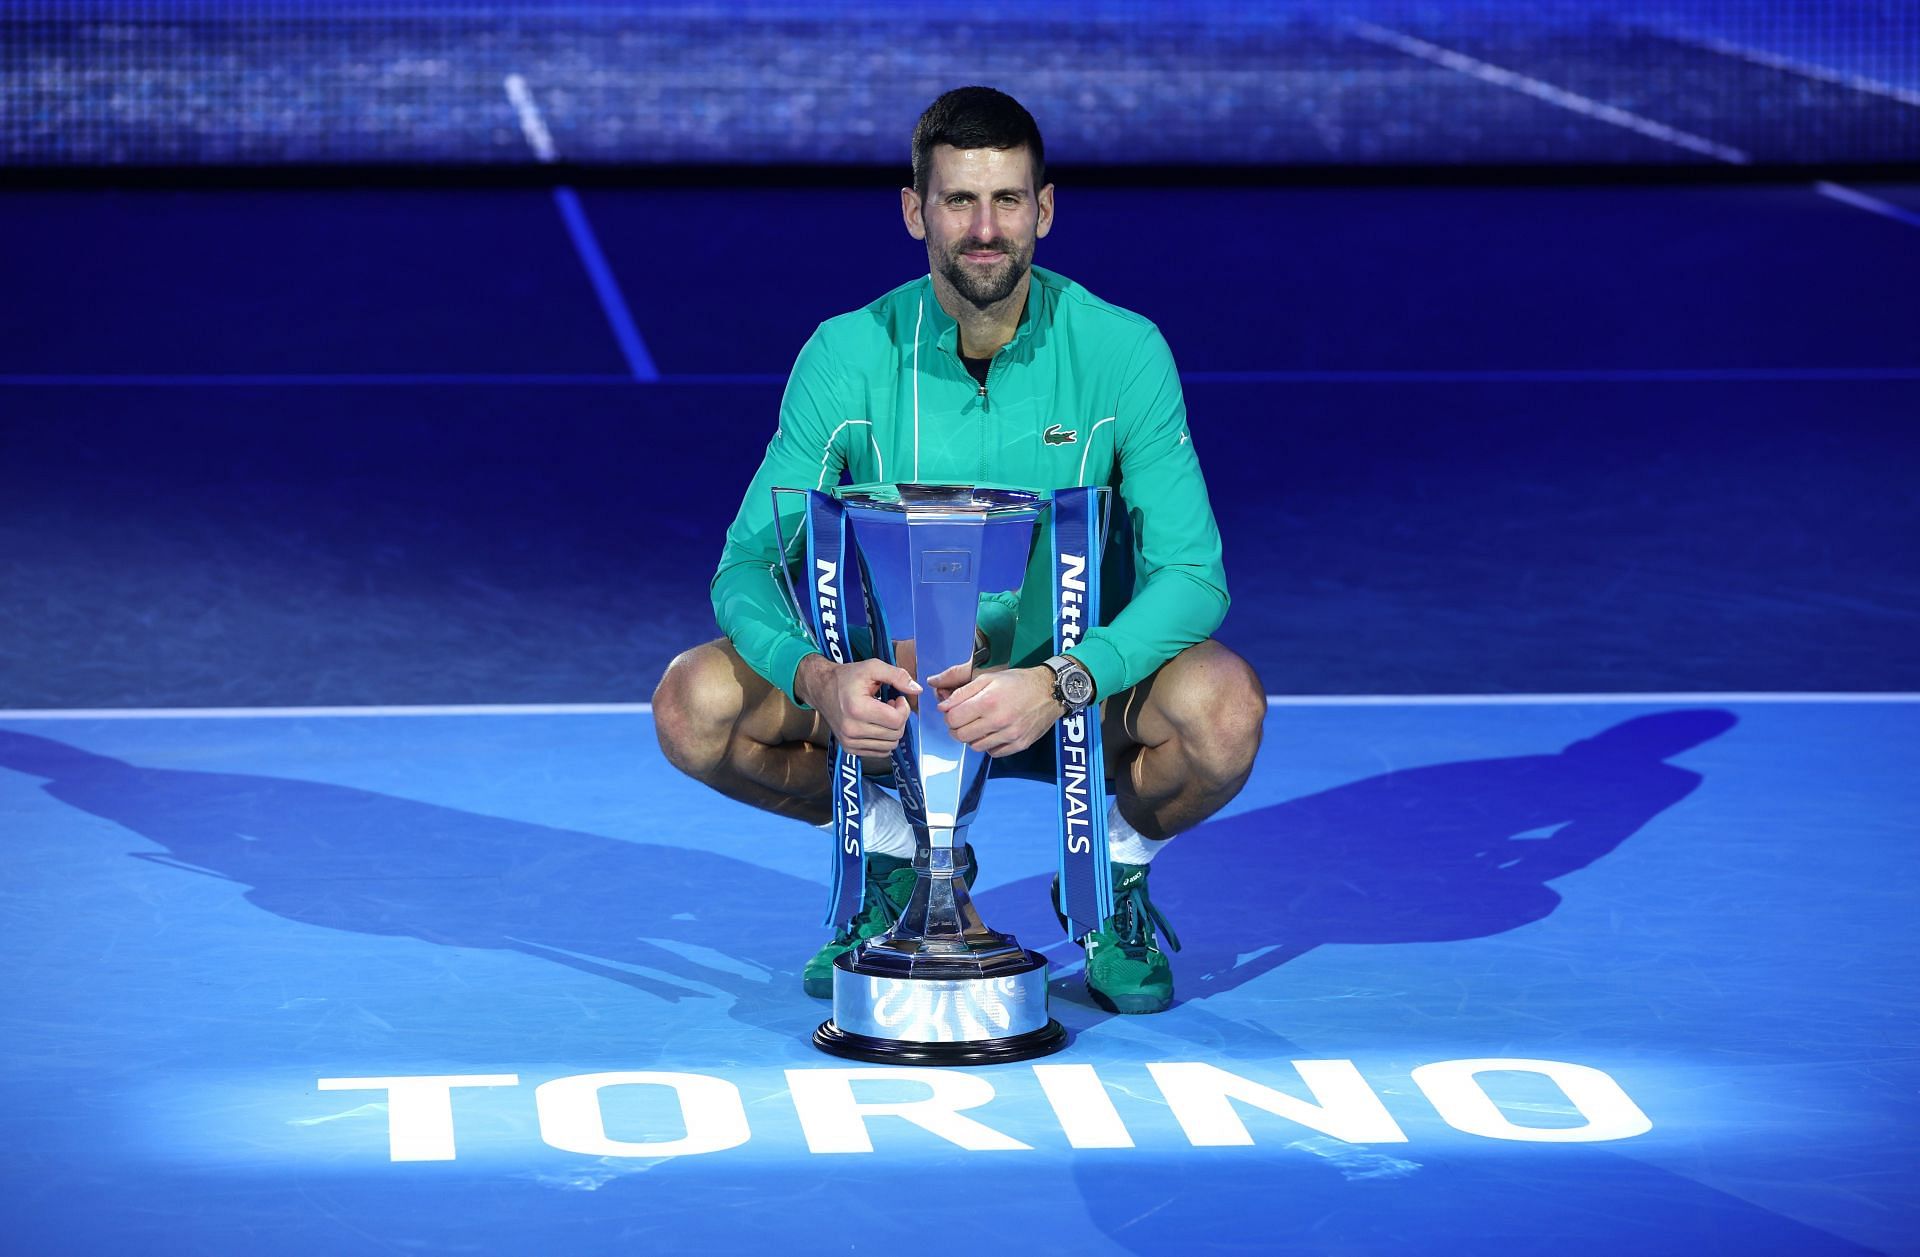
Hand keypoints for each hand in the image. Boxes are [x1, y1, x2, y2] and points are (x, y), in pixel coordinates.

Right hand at [795, 654, 920, 755]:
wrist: (821, 689)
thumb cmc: (848, 677)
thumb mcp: (872, 667)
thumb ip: (897, 676)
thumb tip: (918, 690)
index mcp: (857, 709)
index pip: (896, 720)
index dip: (904, 708)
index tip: (897, 698)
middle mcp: (852, 730)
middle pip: (895, 734)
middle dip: (899, 718)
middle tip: (890, 705)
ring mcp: (850, 742)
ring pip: (890, 745)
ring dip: (892, 730)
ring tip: (882, 714)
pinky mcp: (850, 749)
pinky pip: (880, 752)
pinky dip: (884, 740)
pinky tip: (877, 725)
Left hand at [936, 665, 1062, 758]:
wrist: (1050, 691)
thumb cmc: (1018, 682)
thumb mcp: (988, 678)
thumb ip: (962, 692)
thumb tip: (943, 706)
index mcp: (988, 701)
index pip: (953, 719)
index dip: (949, 715)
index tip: (954, 711)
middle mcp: (998, 721)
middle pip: (961, 736)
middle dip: (957, 728)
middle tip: (963, 719)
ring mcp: (1009, 735)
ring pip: (975, 746)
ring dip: (972, 737)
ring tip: (980, 724)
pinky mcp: (1019, 745)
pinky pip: (993, 753)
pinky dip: (989, 744)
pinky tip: (993, 732)